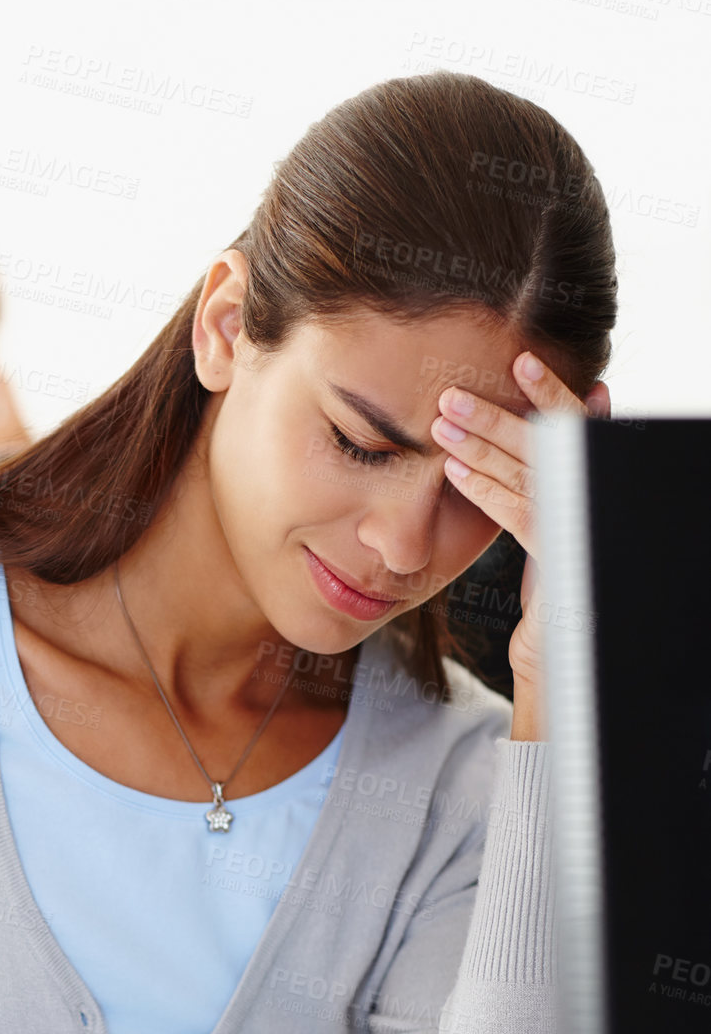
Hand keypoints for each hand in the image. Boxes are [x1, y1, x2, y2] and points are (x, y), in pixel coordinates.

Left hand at [431, 352, 609, 733]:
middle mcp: (591, 508)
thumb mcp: (546, 540)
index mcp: (587, 497)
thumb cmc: (555, 606)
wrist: (567, 672)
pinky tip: (454, 472)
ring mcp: (583, 533)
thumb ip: (538, 494)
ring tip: (443, 421)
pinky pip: (523, 517)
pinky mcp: (566, 565)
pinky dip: (488, 491)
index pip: (572, 435)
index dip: (550, 395)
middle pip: (549, 447)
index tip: (520, 361)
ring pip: (532, 475)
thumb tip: (527, 440)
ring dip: (484, 445)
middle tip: (452, 394)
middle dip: (501, 416)